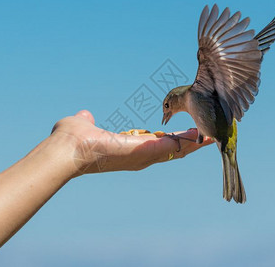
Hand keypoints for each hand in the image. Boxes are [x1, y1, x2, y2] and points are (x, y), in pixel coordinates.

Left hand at [50, 110, 213, 175]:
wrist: (65, 149)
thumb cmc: (71, 140)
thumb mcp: (84, 125)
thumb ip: (88, 121)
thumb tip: (85, 116)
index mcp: (127, 149)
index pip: (156, 145)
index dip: (172, 140)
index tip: (187, 133)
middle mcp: (137, 157)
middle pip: (171, 151)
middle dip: (190, 144)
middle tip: (209, 137)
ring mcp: (139, 156)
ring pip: (173, 151)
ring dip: (191, 144)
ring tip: (209, 136)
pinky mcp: (138, 151)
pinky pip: (165, 146)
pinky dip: (181, 142)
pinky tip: (196, 136)